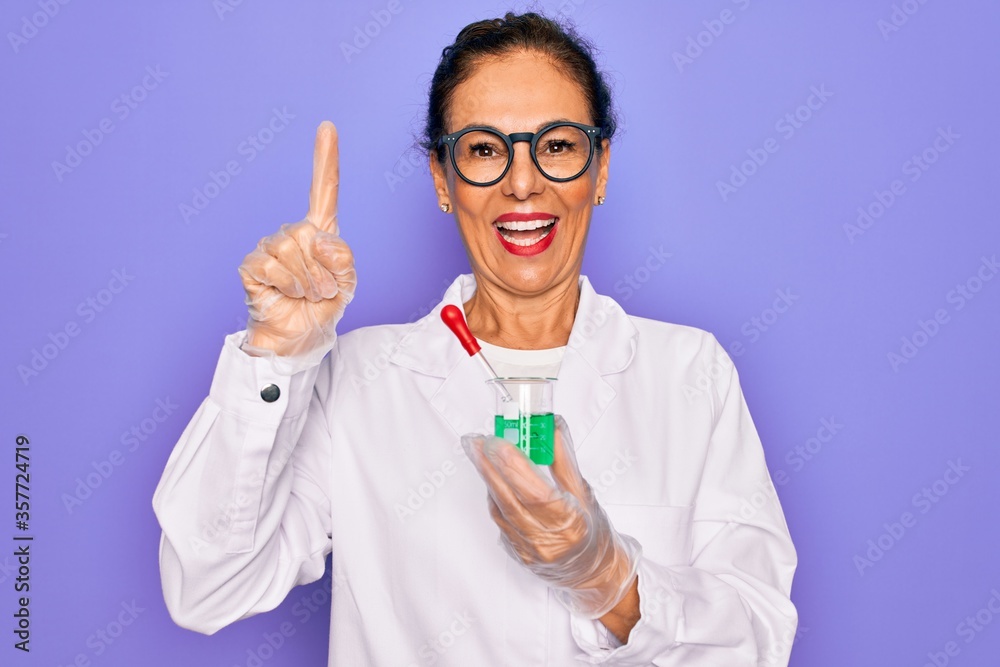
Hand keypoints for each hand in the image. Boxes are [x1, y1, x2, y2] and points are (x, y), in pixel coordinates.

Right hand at [238, 121, 356, 367]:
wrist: (299, 338)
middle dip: (323, 270)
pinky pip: (273, 266)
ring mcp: (269, 247)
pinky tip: (288, 295)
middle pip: (308, 233)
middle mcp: (292, 234)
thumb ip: (343, 257)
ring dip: (308, 281)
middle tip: (322, 291)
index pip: (323, 190)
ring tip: (307, 295)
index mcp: (319, 232)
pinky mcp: (252, 265)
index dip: (325, 159)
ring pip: (291, 250)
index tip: (327, 127)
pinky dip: (288, 285)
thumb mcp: (347, 283)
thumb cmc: (322, 308)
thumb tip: (315, 236)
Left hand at [461, 416, 640, 618]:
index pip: (536, 494)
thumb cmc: (593, 533)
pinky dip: (494, 496)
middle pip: (511, 500)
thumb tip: (552, 426)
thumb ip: (564, 460)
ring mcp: (529, 550)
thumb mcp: (585, 493)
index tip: (499, 442)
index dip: (514, 467)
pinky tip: (490, 478)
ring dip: (488, 478)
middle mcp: (548, 541)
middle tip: (476, 442)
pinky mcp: (517, 553)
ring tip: (478, 452)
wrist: (591, 572)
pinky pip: (500, 520)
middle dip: (490, 467)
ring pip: (501, 509)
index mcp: (571, 524)